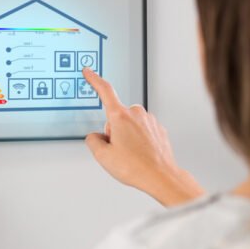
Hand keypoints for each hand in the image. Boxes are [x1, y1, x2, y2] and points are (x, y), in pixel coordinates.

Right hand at [82, 67, 203, 206]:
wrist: (160, 176)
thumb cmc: (136, 167)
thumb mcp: (103, 157)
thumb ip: (93, 141)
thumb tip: (96, 137)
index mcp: (120, 116)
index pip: (105, 91)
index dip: (94, 80)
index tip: (89, 71)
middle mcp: (136, 114)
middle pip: (116, 116)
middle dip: (113, 131)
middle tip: (118, 150)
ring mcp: (149, 120)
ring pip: (129, 124)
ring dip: (127, 136)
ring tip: (131, 155)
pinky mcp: (158, 128)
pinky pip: (142, 130)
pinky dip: (139, 140)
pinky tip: (140, 154)